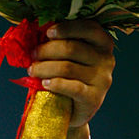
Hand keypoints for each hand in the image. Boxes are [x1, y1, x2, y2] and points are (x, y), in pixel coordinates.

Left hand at [29, 19, 114, 138]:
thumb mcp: (67, 57)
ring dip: (44, 67)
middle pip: (72, 48)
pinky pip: (72, 87)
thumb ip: (59, 43)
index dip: (67, 28)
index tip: (48, 32)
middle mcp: (106, 59)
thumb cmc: (67, 77)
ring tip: (32, 70)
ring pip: (67, 67)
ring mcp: (102, 79)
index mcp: (102, 43)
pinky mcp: (94, 98)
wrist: (72, 111)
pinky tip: (44, 83)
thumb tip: (35, 31)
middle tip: (33, 55)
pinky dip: (55, 84)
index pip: (89, 28)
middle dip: (47, 50)